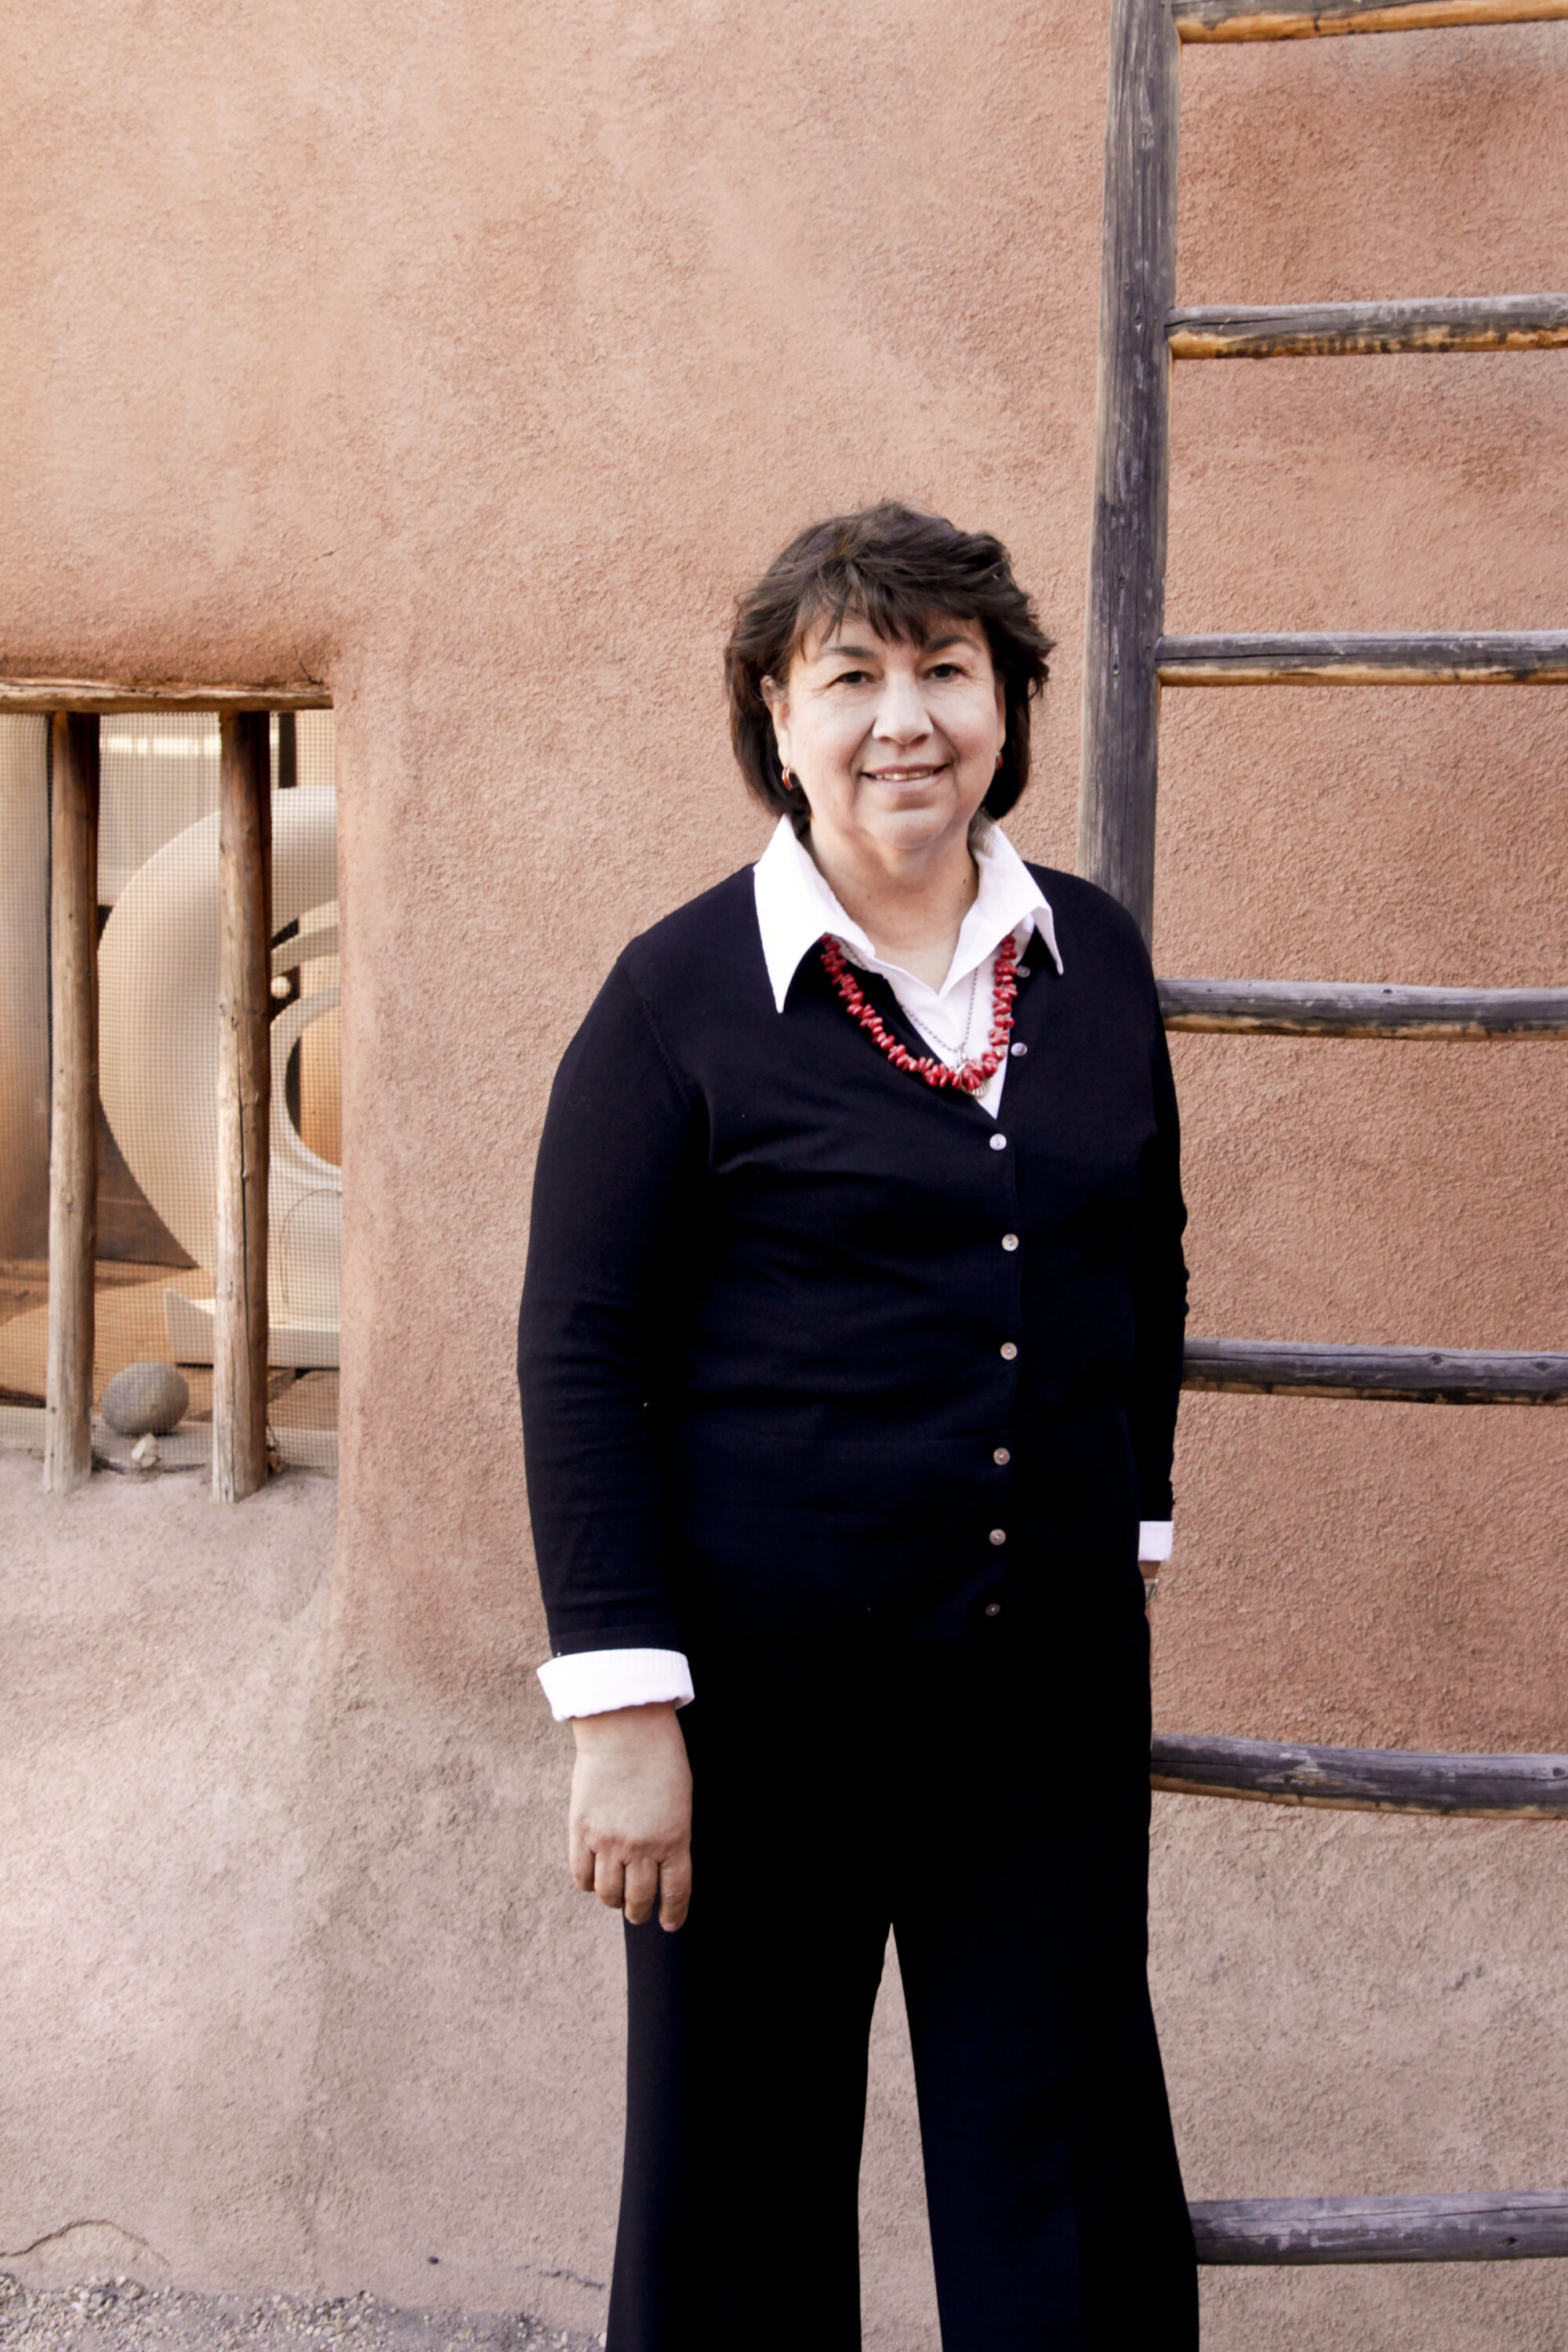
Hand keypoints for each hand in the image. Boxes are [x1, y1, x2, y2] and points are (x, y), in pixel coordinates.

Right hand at [569, 1701, 692, 1931]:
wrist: (625, 1728)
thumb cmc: (660, 1759)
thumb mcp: (680, 1802)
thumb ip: (672, 1837)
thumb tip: (660, 1868)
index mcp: (675, 1839)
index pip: (675, 1892)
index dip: (673, 1913)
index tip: (669, 1924)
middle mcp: (641, 1847)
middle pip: (639, 1899)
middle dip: (640, 1912)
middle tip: (639, 1913)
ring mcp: (609, 1841)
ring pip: (608, 1893)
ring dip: (614, 1901)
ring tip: (616, 1899)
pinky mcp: (581, 1830)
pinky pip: (581, 1874)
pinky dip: (588, 1884)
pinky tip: (593, 1881)